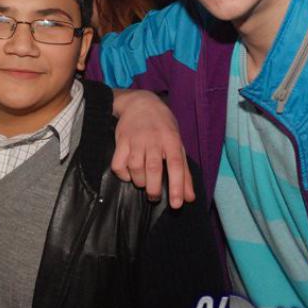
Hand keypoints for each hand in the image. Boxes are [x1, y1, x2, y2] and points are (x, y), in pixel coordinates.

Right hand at [111, 89, 193, 207]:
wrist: (141, 103)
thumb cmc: (163, 127)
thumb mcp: (178, 145)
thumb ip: (184, 172)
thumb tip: (189, 198)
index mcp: (171, 140)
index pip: (176, 165)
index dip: (177, 186)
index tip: (177, 204)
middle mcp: (153, 140)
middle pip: (153, 168)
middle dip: (154, 189)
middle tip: (154, 196)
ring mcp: (135, 139)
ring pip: (135, 167)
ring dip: (139, 181)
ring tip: (143, 182)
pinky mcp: (120, 140)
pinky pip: (118, 164)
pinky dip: (123, 174)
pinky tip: (129, 174)